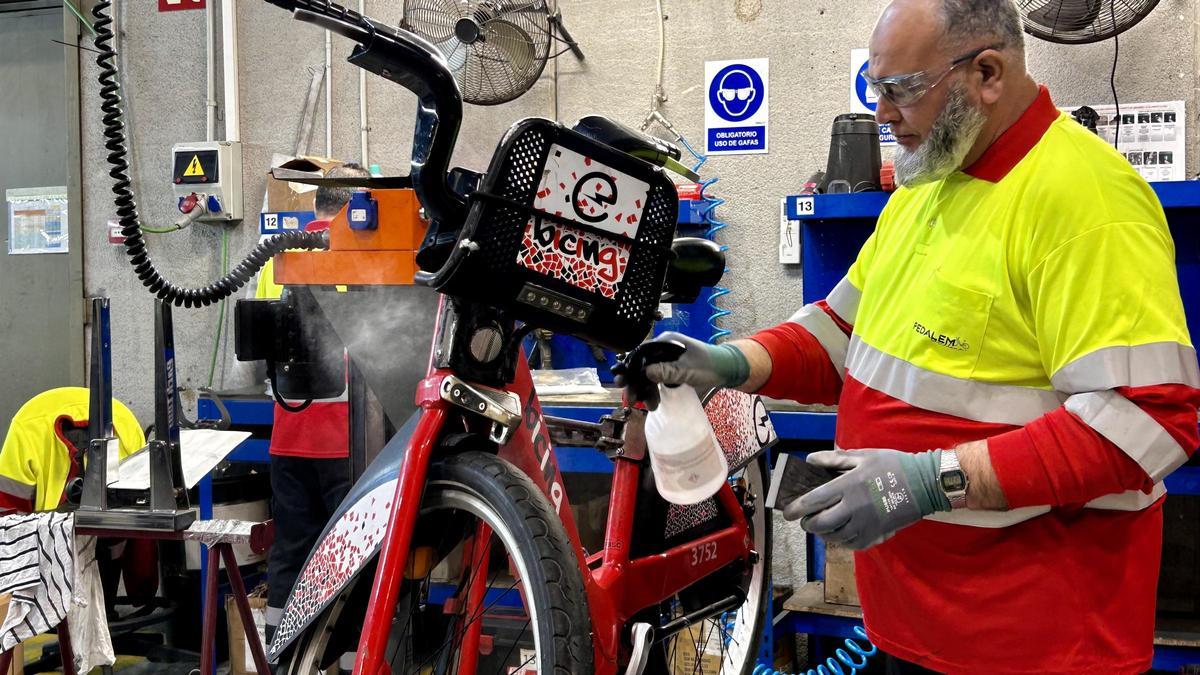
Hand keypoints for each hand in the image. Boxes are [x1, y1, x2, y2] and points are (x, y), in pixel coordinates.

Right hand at [616, 332, 748, 409]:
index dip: (630, 368)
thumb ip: (668, 370)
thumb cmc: (710, 364)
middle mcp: (663, 350)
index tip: (621, 381)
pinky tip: (652, 402)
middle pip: (642, 366)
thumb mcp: (689, 368)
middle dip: (635, 383)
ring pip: (648, 376)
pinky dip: (653, 391)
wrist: (726, 370)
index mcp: (666, 342)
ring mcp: (666, 360)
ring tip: (647, 405)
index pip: (641, 353)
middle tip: (630, 398)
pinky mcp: (671, 371)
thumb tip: (646, 372)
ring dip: (645, 390)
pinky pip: (656, 380)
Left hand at [783, 449, 949, 549]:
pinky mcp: (876, 535)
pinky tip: (840, 532)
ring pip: (834, 536)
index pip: (814, 501)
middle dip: (808, 524)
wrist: (924, 484)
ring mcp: (866, 525)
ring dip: (823, 533)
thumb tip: (810, 460)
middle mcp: (854, 508)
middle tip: (805, 520)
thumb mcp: (863, 456)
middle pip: (821, 524)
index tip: (787, 512)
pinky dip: (841, 540)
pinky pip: (851, 544)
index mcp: (848, 486)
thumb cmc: (892, 466)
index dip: (797, 508)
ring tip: (821, 525)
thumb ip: (834, 459)